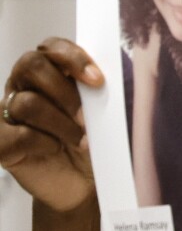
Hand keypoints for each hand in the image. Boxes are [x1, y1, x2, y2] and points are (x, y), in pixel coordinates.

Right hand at [0, 38, 104, 211]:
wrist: (83, 183)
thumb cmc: (94, 143)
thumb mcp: (105, 114)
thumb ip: (105, 92)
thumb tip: (120, 77)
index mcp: (50, 73)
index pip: (51, 47)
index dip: (72, 57)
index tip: (98, 79)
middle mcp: (24, 87)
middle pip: (31, 65)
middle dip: (64, 90)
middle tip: (87, 116)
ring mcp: (8, 114)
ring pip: (26, 103)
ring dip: (61, 123)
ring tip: (81, 141)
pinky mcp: (2, 142)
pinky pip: (14, 134)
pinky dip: (40, 142)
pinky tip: (54, 149)